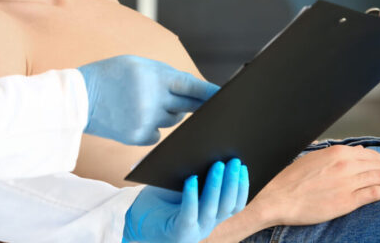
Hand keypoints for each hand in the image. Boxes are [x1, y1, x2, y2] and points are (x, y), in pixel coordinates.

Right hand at [77, 55, 218, 144]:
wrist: (77, 98)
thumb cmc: (108, 76)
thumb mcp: (136, 64)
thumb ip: (162, 75)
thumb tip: (188, 90)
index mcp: (154, 76)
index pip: (191, 85)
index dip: (211, 92)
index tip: (227, 97)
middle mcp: (154, 98)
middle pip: (185, 105)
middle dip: (190, 103)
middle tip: (196, 102)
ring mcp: (146, 120)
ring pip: (171, 119)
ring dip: (166, 112)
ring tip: (143, 102)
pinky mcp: (137, 137)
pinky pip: (157, 135)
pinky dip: (151, 128)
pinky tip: (134, 118)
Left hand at [123, 158, 248, 242]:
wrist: (135, 221)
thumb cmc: (158, 201)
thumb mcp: (180, 186)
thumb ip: (193, 174)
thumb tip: (202, 146)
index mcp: (211, 215)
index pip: (234, 204)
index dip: (241, 187)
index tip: (243, 166)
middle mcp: (206, 225)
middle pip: (226, 205)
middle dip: (232, 182)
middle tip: (234, 160)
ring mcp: (194, 231)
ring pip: (211, 209)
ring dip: (216, 186)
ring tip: (217, 165)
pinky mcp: (178, 233)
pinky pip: (188, 214)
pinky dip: (191, 196)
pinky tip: (191, 179)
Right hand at [250, 145, 379, 226]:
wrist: (277, 197)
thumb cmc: (290, 180)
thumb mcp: (311, 159)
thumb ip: (332, 156)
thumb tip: (351, 153)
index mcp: (335, 152)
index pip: (369, 155)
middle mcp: (344, 164)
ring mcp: (347, 182)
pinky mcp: (347, 200)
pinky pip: (375, 192)